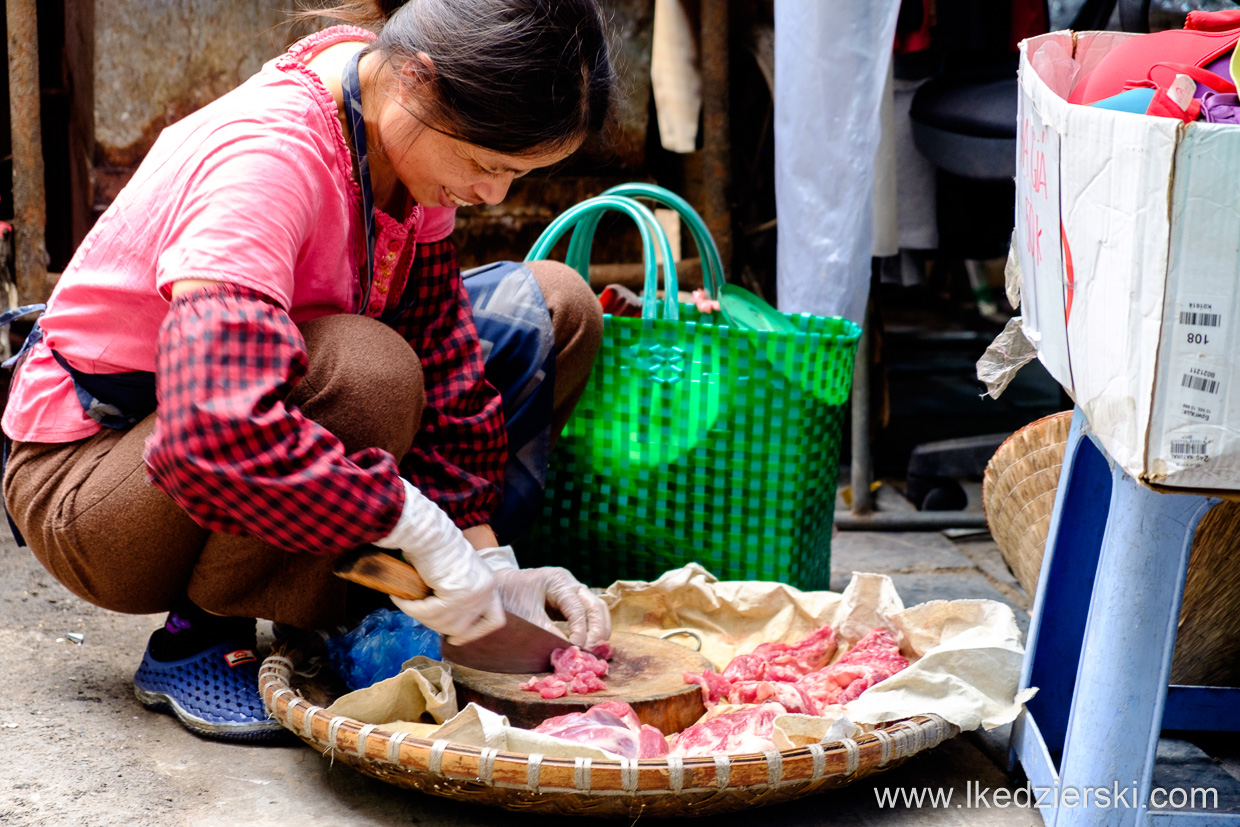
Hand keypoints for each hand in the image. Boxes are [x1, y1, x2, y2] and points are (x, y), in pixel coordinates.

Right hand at [375, 479, 503, 644]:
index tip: (456, 639)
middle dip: (438, 625)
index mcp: (489, 584)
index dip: (476, 633)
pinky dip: (411, 609)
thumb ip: (458, 593)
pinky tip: (398, 598)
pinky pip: (428, 613)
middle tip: (420, 614)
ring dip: (421, 616)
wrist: (429, 530)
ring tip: (405, 601)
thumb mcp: (457, 572)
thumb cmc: (436, 545)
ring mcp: (472, 594)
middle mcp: (486, 591)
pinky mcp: (455, 595)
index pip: (495, 620)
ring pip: (443, 624)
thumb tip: (444, 620)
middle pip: (463, 627)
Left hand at [479, 547, 611, 649]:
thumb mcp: (526, 615)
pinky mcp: (569, 601)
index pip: (578, 608)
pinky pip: (588, 613)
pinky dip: (592, 627)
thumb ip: (547, 631)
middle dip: (597, 630)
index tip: (577, 650)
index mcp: (558, 581)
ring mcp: (572, 590)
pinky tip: (590, 644)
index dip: (581, 631)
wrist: (497, 586)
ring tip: (596, 651)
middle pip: (595, 605)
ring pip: (596, 608)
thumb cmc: (509, 597)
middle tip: (593, 652)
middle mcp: (569, 583)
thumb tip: (567, 651)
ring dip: (599, 629)